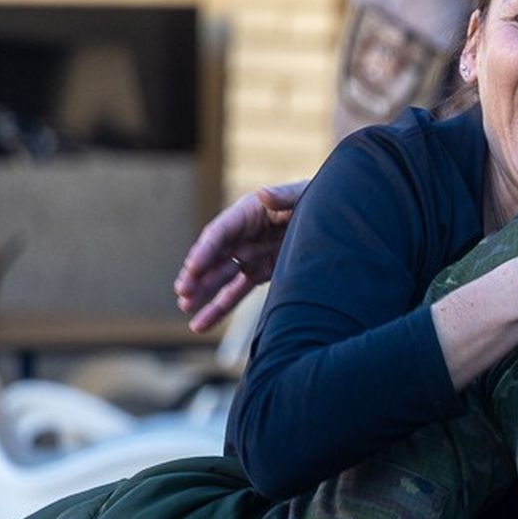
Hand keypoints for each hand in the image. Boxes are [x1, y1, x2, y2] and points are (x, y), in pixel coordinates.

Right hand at [174, 179, 308, 331]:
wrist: (334, 218)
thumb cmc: (316, 200)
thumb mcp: (303, 195)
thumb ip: (284, 195)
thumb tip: (264, 194)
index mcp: (247, 214)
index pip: (220, 233)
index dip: (206, 250)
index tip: (193, 268)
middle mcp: (242, 235)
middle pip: (214, 256)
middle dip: (197, 275)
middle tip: (183, 293)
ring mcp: (248, 256)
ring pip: (219, 278)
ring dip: (202, 293)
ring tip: (185, 307)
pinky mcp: (258, 273)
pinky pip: (234, 292)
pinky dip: (218, 308)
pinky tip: (200, 324)